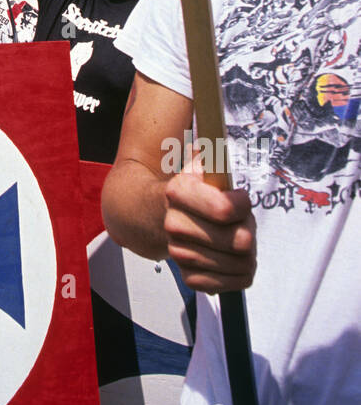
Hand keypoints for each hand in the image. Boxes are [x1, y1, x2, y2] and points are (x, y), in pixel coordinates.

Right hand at [163, 146, 255, 292]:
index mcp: (179, 191)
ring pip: (239, 264)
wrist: (154, 216)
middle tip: (243, 224)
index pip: (226, 210)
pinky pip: (227, 284)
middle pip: (240, 241)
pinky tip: (230, 261)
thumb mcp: (201, 164)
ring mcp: (180, 252)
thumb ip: (214, 152)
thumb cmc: (192, 190)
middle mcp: (175, 224)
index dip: (243, 206)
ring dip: (247, 255)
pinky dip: (236, 275)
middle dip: (249, 231)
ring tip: (237, 243)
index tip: (241, 200)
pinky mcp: (188, 275)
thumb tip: (216, 120)